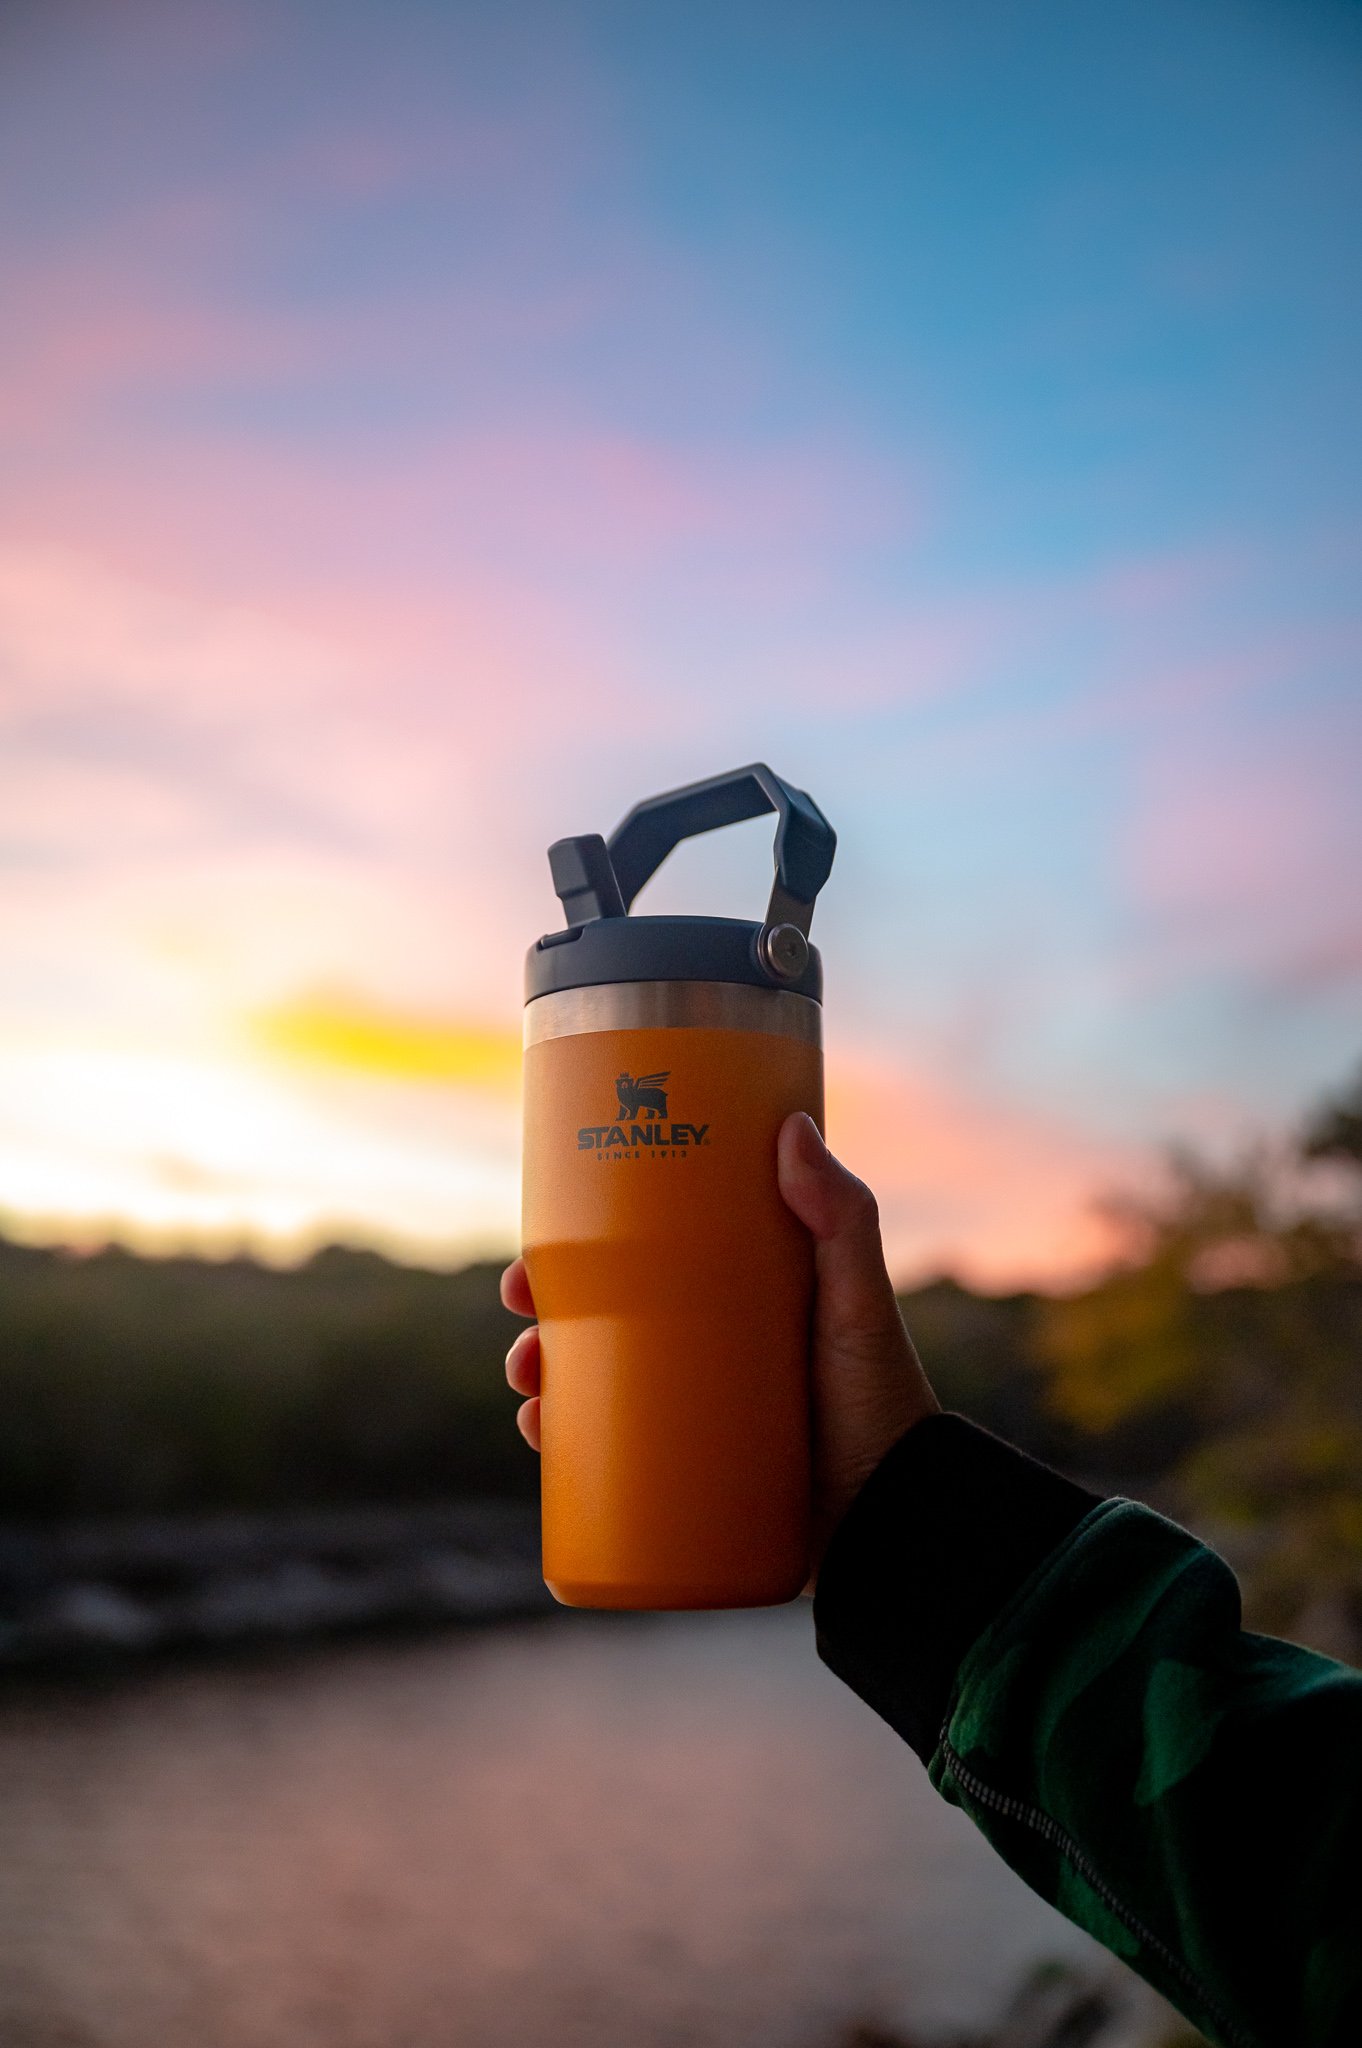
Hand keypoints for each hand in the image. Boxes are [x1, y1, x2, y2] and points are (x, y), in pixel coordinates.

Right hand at [500, 1110, 936, 1579]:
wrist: (896, 1521)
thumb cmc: (885, 1403)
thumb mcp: (858, 1305)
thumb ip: (841, 1219)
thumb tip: (793, 1126)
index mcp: (734, 1304)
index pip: (640, 1264)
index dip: (577, 1253)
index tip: (535, 1248)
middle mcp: (705, 1355)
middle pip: (601, 1324)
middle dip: (542, 1319)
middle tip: (523, 1314)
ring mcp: (692, 1418)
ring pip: (591, 1389)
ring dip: (539, 1380)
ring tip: (530, 1389)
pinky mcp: (687, 1481)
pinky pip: (608, 1462)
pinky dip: (564, 1447)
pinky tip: (541, 1437)